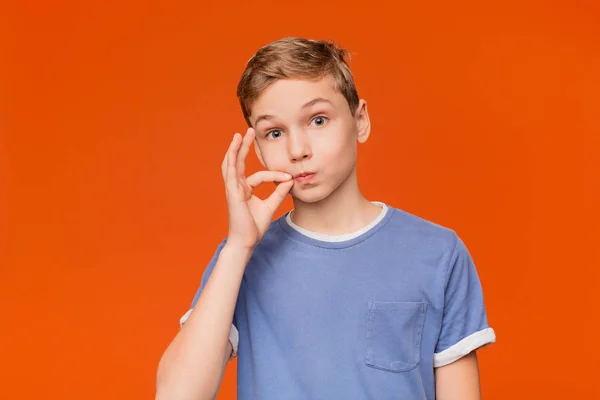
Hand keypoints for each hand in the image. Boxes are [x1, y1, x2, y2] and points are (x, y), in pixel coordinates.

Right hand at [221, 127, 293, 249]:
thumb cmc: (254, 227)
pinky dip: (232, 159)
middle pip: (239, 162)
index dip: (275, 175)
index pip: (259, 176)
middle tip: (249, 130)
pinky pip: (231, 172)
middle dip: (244, 146)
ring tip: (239, 134)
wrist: (245, 242)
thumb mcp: (270, 206)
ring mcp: (232, 189)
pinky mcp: (231, 192)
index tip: (289, 178)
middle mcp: (236, 187)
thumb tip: (290, 181)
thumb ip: (278, 194)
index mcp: (244, 190)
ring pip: (232, 164)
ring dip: (235, 148)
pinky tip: (234, 148)